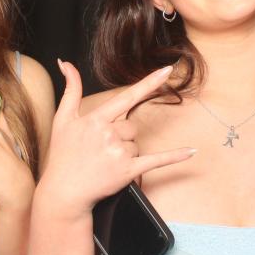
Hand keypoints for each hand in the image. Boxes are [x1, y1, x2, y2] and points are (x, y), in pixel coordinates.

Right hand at [37, 60, 196, 216]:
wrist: (64, 191)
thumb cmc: (63, 155)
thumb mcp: (62, 119)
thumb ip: (70, 89)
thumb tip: (66, 63)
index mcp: (96, 119)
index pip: (127, 97)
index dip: (149, 83)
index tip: (167, 70)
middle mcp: (109, 134)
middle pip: (131, 126)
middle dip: (120, 136)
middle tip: (100, 149)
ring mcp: (120, 153)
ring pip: (136, 143)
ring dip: (126, 151)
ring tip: (105, 162)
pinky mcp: (128, 171)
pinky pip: (157, 160)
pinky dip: (175, 156)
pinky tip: (191, 151)